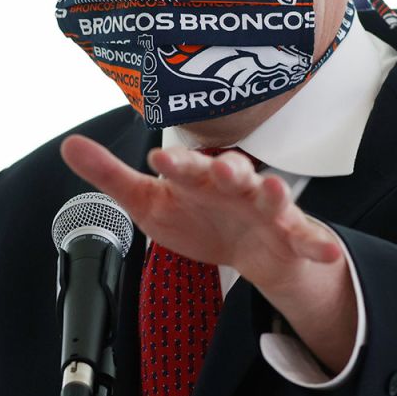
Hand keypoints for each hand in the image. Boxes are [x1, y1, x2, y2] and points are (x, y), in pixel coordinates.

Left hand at [59, 134, 340, 290]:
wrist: (246, 247)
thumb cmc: (197, 214)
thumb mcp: (148, 201)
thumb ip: (110, 175)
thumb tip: (68, 144)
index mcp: (199, 175)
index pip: (185, 166)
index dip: (175, 164)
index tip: (158, 160)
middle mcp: (234, 185)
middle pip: (233, 172)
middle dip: (228, 168)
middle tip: (223, 167)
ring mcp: (265, 208)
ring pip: (271, 197)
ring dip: (272, 193)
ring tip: (273, 189)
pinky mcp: (291, 234)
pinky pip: (307, 237)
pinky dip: (318, 244)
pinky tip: (328, 251)